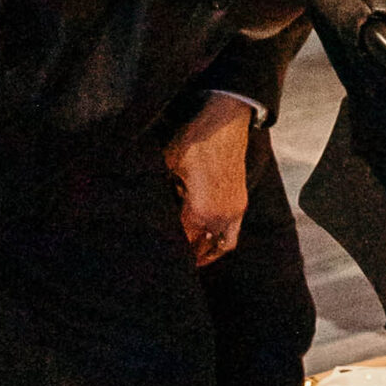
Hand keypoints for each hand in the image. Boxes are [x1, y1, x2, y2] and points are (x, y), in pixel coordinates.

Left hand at [164, 93, 252, 265]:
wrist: (224, 122)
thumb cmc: (195, 142)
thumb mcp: (168, 165)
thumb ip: (161, 190)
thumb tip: (145, 204)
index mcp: (200, 211)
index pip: (183, 243)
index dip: (170, 251)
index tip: (156, 258)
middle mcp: (220, 216)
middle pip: (201, 249)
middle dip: (188, 256)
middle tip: (172, 263)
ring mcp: (234, 210)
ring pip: (220, 245)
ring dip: (207, 252)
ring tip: (192, 259)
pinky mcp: (241, 202)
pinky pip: (232, 234)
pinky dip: (221, 241)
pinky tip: (209, 240)